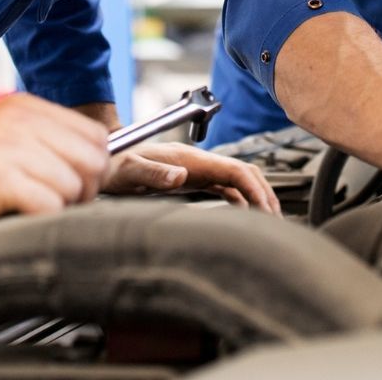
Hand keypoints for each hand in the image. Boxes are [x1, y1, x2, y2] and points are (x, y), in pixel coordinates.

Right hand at [0, 92, 110, 247]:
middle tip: (53, 204)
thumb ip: (42, 141)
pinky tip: (14, 216)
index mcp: (23, 107)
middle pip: (93, 160)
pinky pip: (50, 205)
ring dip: (59, 208)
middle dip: (83, 191)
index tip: (70, 187)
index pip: (95, 135)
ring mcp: (7, 146)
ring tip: (26, 210)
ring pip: (74, 185)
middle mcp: (18, 120)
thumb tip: (95, 162)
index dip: (91, 169)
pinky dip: (40, 220)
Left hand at [104, 141, 281, 212]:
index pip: (233, 169)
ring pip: (236, 181)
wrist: (105, 161)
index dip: (254, 187)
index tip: (266, 209)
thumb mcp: (128, 171)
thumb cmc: (114, 165)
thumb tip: (180, 177)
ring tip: (268, 220)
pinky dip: (240, 200)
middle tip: (277, 219)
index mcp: (189, 159)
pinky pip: (224, 188)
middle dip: (263, 193)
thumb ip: (152, 174)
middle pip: (242, 172)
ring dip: (255, 197)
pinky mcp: (191, 180)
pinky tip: (244, 215)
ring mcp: (196, 171)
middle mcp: (197, 163)